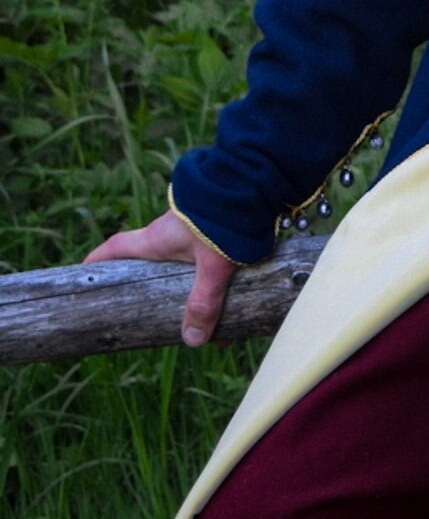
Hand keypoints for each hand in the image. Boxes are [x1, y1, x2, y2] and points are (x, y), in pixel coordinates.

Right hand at [84, 210, 236, 347]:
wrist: (254, 177)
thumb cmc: (225, 217)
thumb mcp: (213, 265)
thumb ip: (204, 302)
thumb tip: (192, 341)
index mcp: (156, 239)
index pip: (117, 248)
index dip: (99, 261)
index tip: (85, 272)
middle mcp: (170, 231)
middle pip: (150, 260)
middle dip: (153, 287)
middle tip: (157, 313)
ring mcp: (193, 226)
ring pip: (184, 261)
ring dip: (192, 287)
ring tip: (210, 320)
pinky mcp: (217, 224)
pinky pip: (208, 254)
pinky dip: (216, 277)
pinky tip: (238, 300)